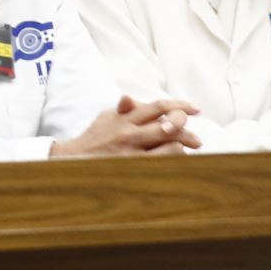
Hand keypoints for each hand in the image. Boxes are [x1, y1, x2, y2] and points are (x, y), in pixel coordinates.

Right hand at [50, 94, 201, 157]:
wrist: (73, 161)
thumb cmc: (94, 139)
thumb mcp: (105, 118)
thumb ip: (122, 110)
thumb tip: (129, 99)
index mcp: (125, 118)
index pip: (158, 107)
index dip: (179, 106)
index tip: (195, 109)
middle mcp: (130, 134)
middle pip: (170, 127)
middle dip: (187, 132)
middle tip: (197, 141)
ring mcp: (132, 154)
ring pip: (171, 148)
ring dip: (181, 150)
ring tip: (183, 155)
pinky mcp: (134, 170)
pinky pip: (164, 166)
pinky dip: (173, 164)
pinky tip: (174, 166)